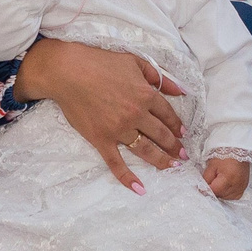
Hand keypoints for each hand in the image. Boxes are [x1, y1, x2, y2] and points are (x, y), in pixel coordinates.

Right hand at [15, 38, 184, 182]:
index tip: (183, 133)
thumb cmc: (99, 62)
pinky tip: (140, 189)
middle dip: (175, 146)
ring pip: (145, 150)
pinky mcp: (101, 140)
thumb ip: (159, 77)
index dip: (177, 125)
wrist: (67, 72)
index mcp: (145, 94)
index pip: (167, 114)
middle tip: (183, 155)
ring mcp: (119, 129)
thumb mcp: (134, 61)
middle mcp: (136, 114)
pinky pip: (116, 163)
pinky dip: (128, 177)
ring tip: (172, 166)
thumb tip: (181, 90)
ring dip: (161, 160)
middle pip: (161, 134)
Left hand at [202, 152, 249, 200]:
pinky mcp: (244, 186)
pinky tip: (225, 186)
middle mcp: (236, 185)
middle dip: (214, 190)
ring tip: (219, 182)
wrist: (237, 149)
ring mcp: (242, 186)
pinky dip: (228, 193)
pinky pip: (234, 196)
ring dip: (221, 192)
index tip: (202, 187)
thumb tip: (202, 189)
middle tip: (212, 181)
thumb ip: (206, 179)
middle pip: (220, 195)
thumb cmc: (224, 155)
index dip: (206, 189)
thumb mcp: (211, 166)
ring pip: (227, 197)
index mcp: (228, 178)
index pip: (214, 191)